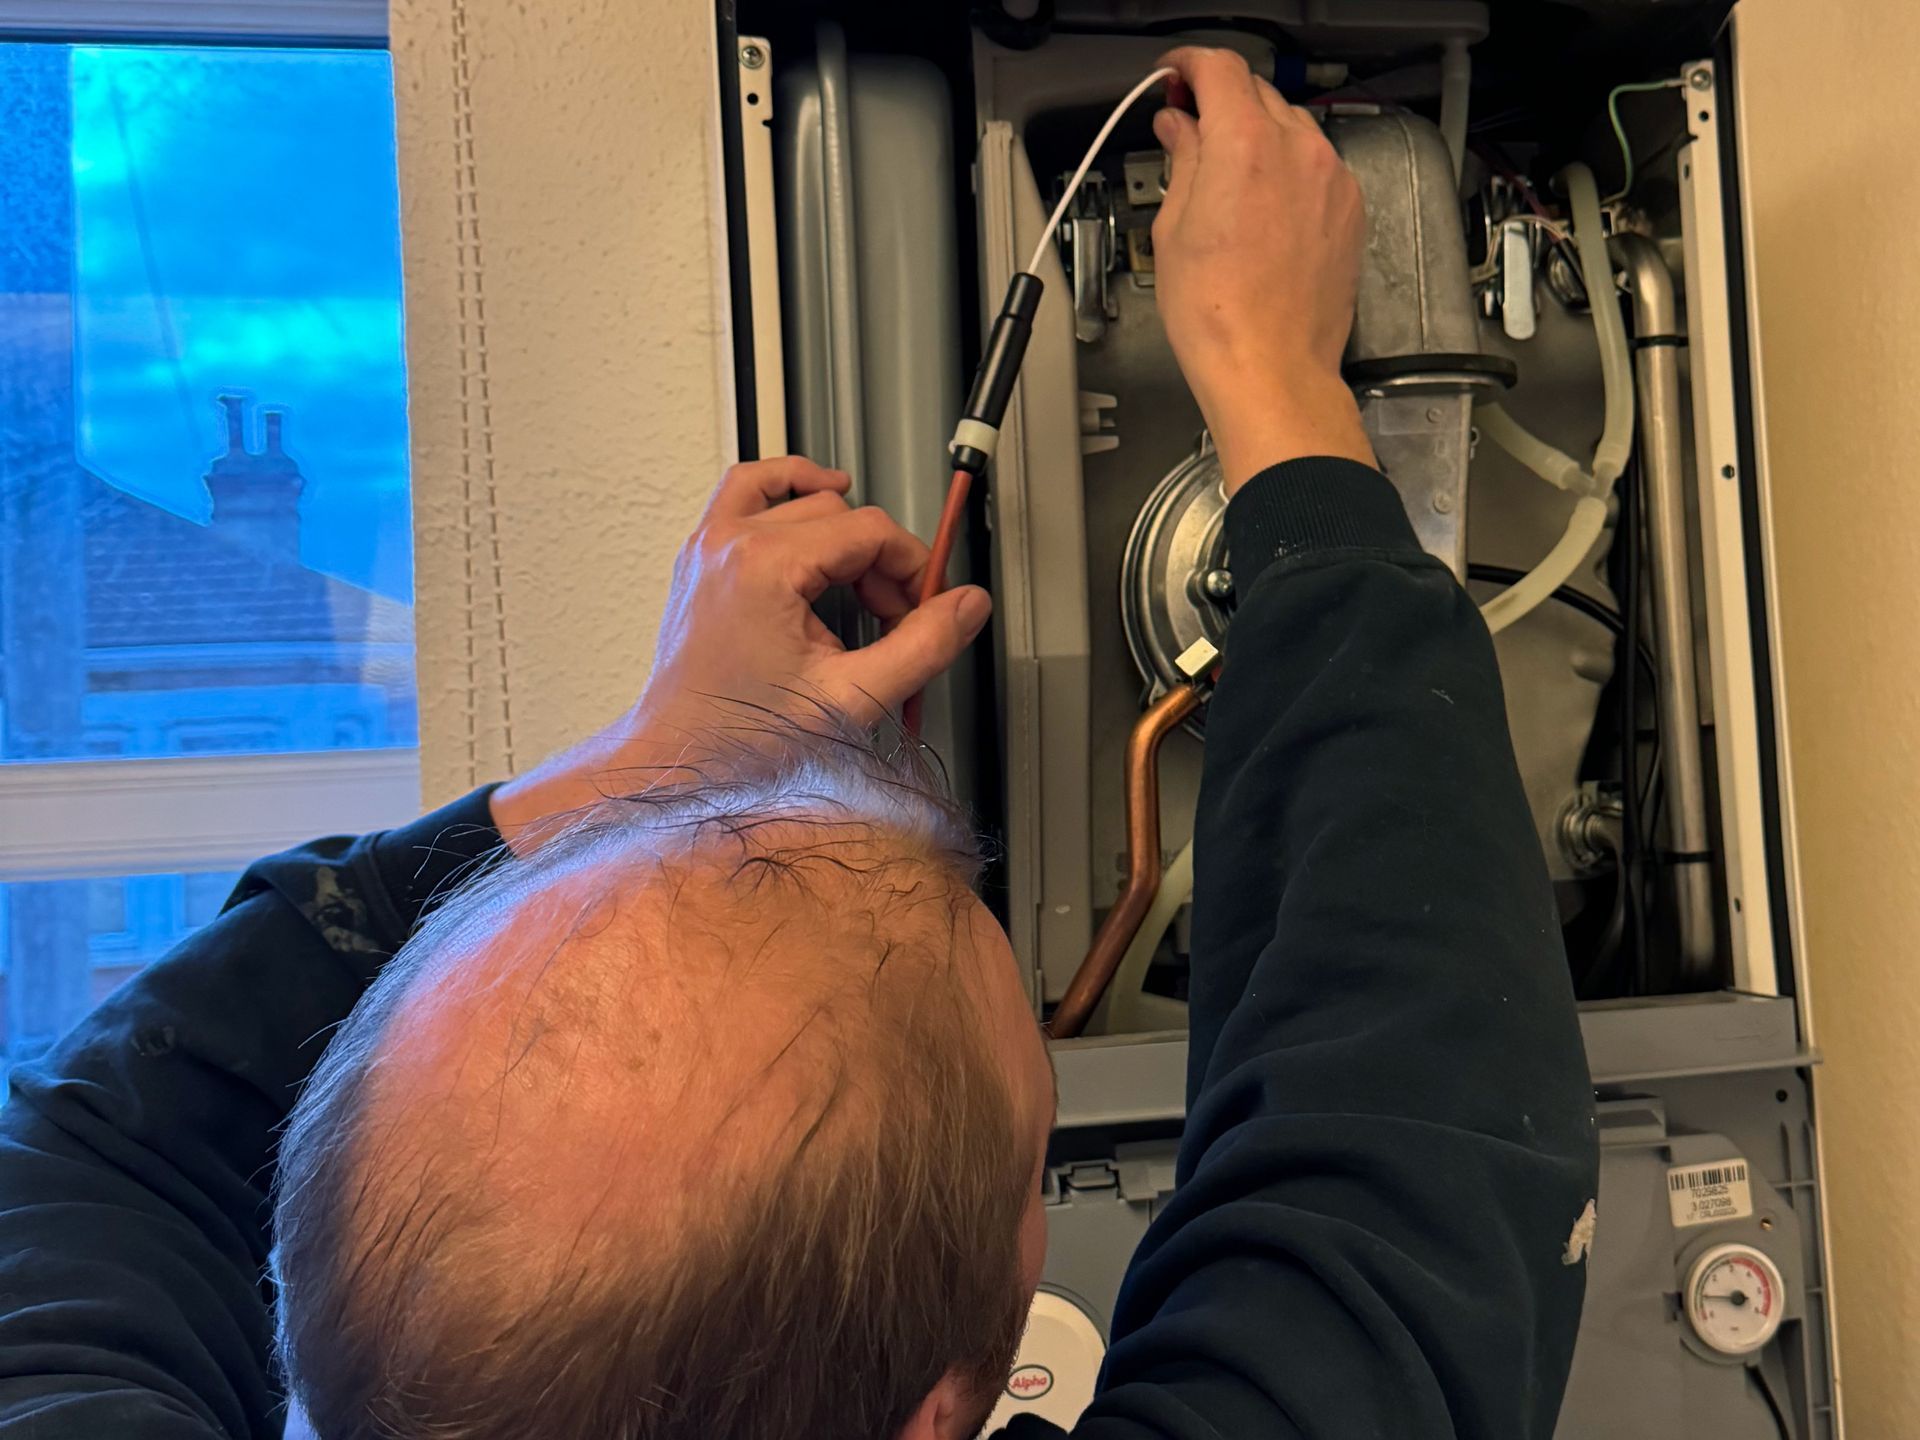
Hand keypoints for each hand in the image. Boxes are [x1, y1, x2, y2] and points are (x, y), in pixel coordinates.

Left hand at [490, 457, 990, 847]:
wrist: (682, 760)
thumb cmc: (743, 738)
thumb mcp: (852, 698)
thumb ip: (922, 647)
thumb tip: (965, 607)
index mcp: (766, 567)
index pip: (869, 530)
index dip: (912, 564)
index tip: (925, 603)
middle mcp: (731, 543)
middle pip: (838, 510)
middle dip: (878, 557)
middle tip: (893, 613)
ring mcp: (709, 546)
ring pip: (793, 490)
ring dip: (836, 519)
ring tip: (861, 565)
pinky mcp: (700, 559)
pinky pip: (745, 492)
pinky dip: (783, 491)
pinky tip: (810, 509)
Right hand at [1151, 47, 1374, 492]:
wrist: (1270, 368)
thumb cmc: (1218, 315)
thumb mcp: (1173, 229)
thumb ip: (1183, 161)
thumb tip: (1179, 130)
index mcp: (1244, 145)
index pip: (1219, 68)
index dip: (1188, 65)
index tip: (1173, 77)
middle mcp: (1297, 150)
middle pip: (1256, 92)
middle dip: (1219, 101)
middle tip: (1188, 127)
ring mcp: (1331, 179)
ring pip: (1290, 128)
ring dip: (1256, 135)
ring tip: (1225, 176)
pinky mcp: (1350, 209)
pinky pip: (1316, 167)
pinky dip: (1287, 169)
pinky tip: (1261, 206)